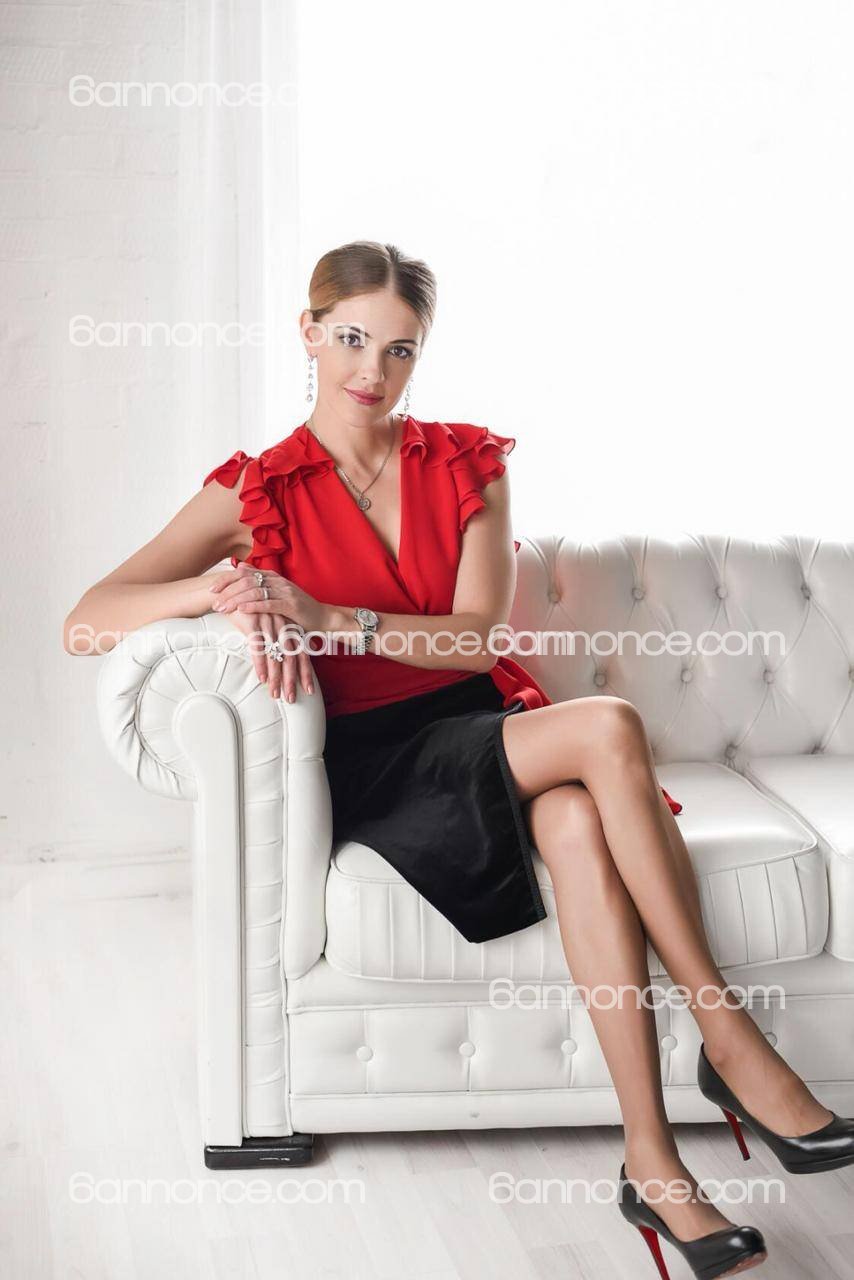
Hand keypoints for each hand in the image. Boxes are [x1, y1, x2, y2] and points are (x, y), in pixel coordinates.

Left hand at [210, 562, 329, 632]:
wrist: (322, 617)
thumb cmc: (297, 607)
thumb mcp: (277, 591)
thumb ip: (259, 579)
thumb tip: (241, 566)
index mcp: (272, 576)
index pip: (244, 573)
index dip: (226, 580)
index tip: (211, 589)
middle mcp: (277, 581)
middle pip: (246, 581)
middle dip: (227, 592)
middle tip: (214, 603)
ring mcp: (285, 592)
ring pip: (254, 592)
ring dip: (236, 600)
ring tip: (223, 608)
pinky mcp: (291, 605)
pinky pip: (268, 604)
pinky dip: (253, 606)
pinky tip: (242, 610)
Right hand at [222, 607, 315, 701]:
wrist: (232, 589)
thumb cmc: (250, 609)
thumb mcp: (267, 623)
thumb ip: (275, 639)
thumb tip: (279, 659)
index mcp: (288, 626)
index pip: (301, 653)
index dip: (305, 672)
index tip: (309, 690)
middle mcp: (282, 625)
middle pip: (291, 657)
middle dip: (292, 680)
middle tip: (292, 698)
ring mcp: (268, 624)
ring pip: (276, 656)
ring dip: (276, 677)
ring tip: (276, 694)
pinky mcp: (253, 623)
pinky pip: (259, 649)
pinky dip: (261, 665)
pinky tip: (262, 679)